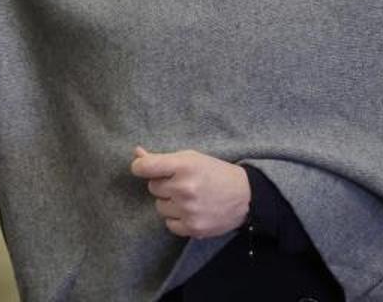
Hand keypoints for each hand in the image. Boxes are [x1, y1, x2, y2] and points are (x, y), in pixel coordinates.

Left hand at [130, 147, 249, 238]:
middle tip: (182, 183)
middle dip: (164, 184)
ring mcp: (188, 210)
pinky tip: (191, 211)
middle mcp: (184, 188)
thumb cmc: (214, 172)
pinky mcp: (193, 228)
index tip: (144, 168)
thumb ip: (162, 158)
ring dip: (170, 202)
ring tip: (189, 198)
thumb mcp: (191, 158)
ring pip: (160, 207)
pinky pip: (169, 224)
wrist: (246, 196)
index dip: (140, 167)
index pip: (144, 167)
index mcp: (183, 166)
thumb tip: (137, 154)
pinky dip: (177, 219)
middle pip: (153, 187)